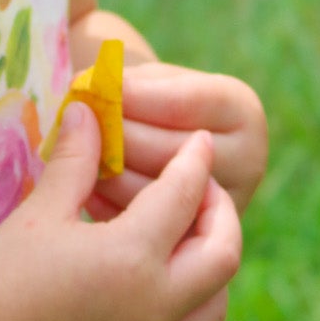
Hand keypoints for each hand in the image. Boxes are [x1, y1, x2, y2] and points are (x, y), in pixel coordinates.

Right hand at [0, 101, 241, 320]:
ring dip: (208, 267)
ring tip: (181, 237)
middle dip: (219, 214)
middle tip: (200, 189)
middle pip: (223, 256)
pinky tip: (145, 282)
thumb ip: (78, 160)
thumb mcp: (41, 210)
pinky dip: (178, 304)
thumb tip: (89, 110)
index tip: (198, 143)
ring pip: (213, 306)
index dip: (194, 163)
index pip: (184, 198)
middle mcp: (153, 308)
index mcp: (131, 257)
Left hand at [83, 62, 267, 222]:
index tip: (91, 87)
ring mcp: (225, 207)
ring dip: (107, 172)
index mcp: (243, 112)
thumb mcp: (145, 80)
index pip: (184, 103)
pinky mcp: (195, 240)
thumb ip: (122, 89)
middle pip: (168, 151)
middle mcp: (247, 162)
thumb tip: (81, 108)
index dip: (135, 95)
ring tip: (72, 152)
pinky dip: (106, 205)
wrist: (159, 132)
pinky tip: (80, 187)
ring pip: (154, 196)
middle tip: (75, 125)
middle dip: (116, 137)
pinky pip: (143, 232)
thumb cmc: (148, 97)